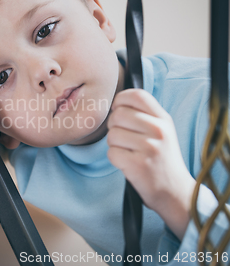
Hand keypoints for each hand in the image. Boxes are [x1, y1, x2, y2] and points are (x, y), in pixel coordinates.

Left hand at [106, 88, 195, 239]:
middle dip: (113, 126)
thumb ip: (143, 115)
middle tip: (123, 137)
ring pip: (112, 134)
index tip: (118, 110)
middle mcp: (158, 130)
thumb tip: (115, 103)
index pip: (136, 95)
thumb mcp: (161, 131)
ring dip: (114, 144)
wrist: (175, 191)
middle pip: (118, 114)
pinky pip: (111, 153)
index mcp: (163, 119)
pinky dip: (115, 159)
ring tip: (128, 151)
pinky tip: (128, 163)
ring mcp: (149, 148)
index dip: (120, 100)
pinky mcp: (138, 165)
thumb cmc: (161, 158)